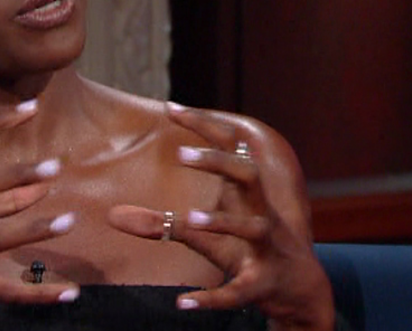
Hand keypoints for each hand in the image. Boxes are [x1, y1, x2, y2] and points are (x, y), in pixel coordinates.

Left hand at [108, 103, 333, 330]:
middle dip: (219, 163)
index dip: (204, 127)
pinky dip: (212, 298)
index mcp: (246, 196)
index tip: (170, 108)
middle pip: (249, 177)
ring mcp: (266, 249)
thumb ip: (161, 223)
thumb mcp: (204, 236)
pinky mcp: (262, 284)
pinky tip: (183, 303)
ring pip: (251, 228)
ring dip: (222, 223)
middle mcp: (260, 214)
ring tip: (191, 218)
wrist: (299, 292)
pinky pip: (238, 291)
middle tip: (181, 154)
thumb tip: (112, 216)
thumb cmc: (246, 251)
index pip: (230, 150)